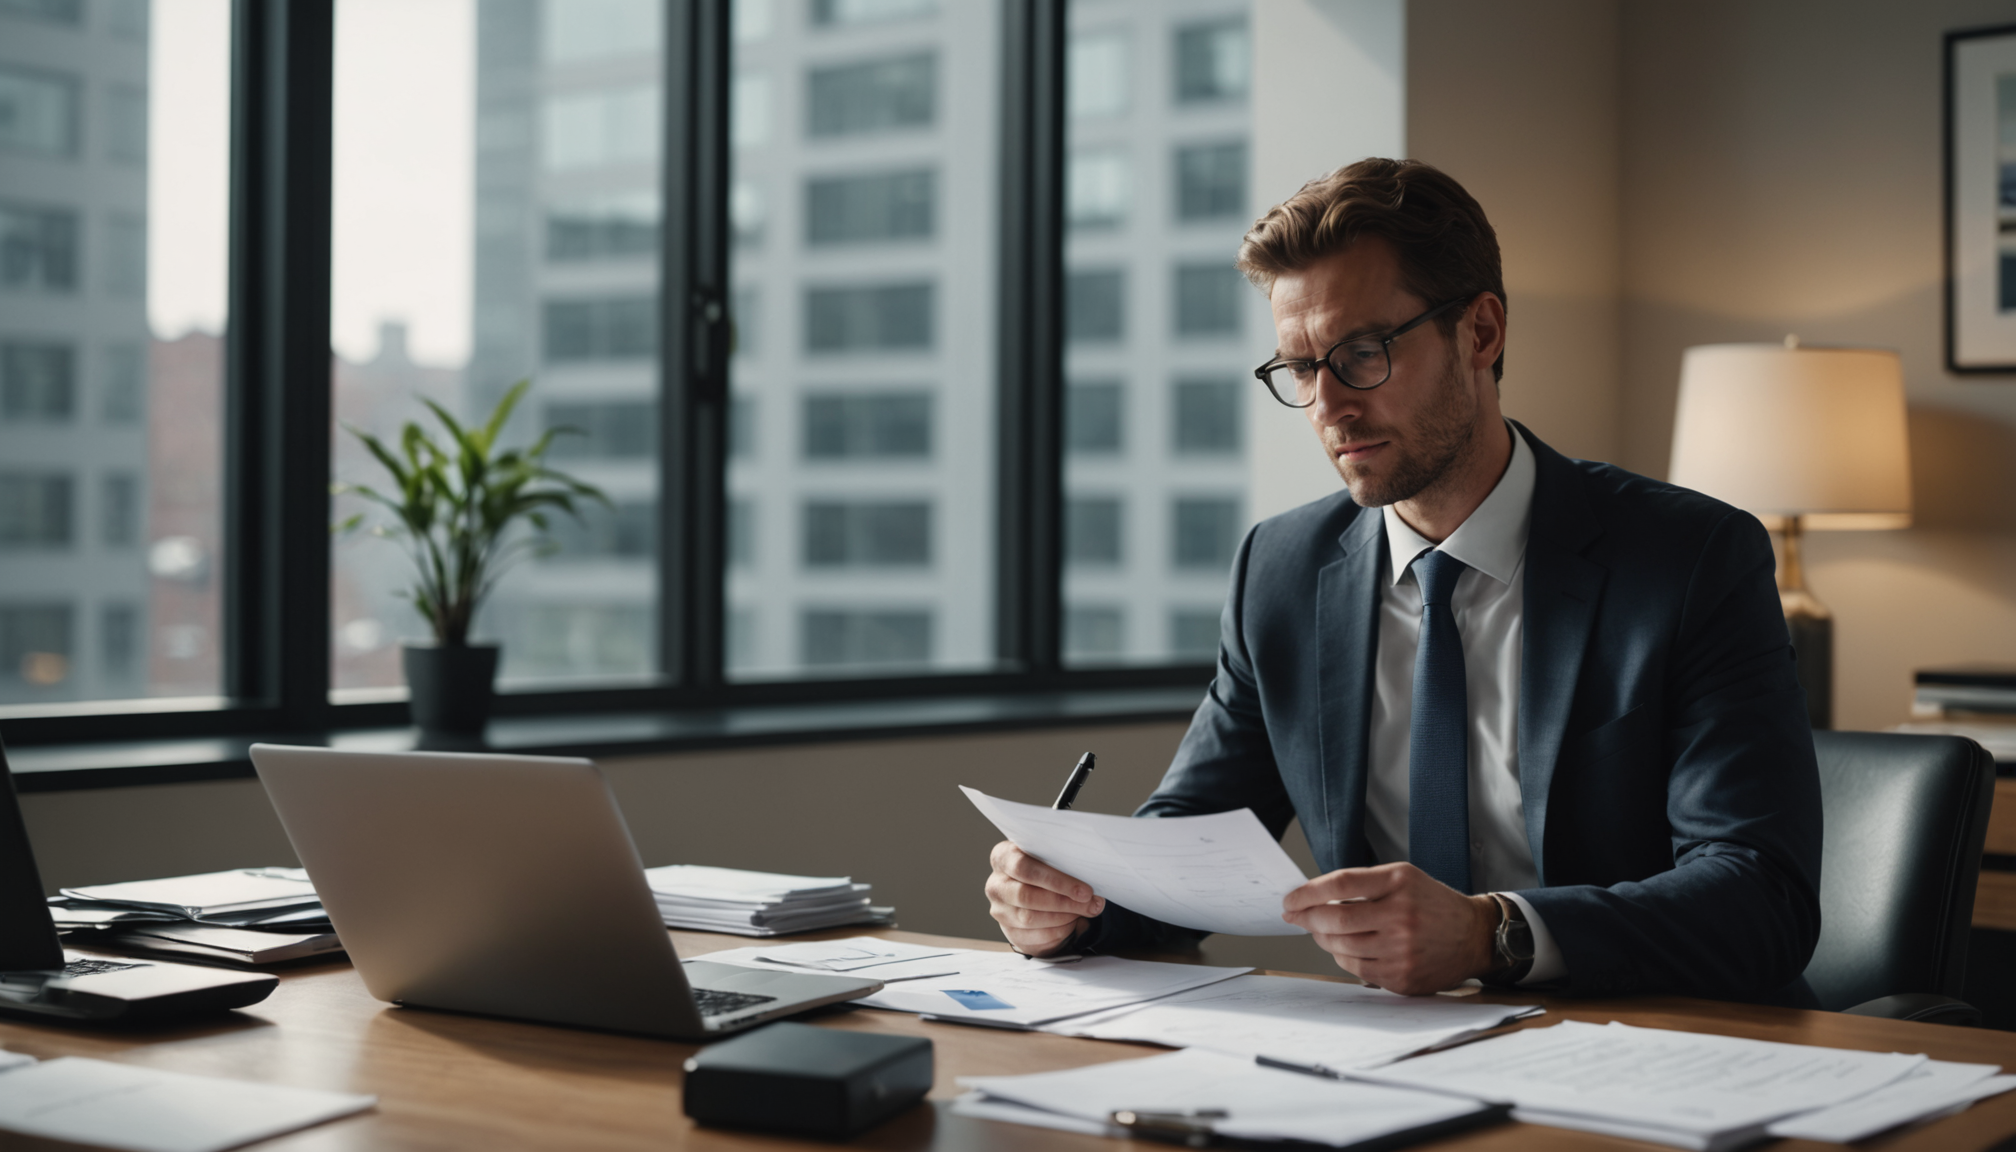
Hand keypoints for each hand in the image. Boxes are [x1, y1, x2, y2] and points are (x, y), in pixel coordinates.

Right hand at [985, 841, 1104, 956]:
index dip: (1056, 881)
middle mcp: (996, 885)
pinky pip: (1035, 937)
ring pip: (1030, 919)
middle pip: (1027, 896)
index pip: (1024, 868)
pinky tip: (1073, 922)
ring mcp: (1000, 911)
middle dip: (1063, 902)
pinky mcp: (1009, 932)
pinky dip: (1060, 931)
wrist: (1035, 889)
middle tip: (1091, 904)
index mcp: (1002, 857)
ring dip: (1064, 917)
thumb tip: (1091, 876)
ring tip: (1085, 911)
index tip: (1084, 890)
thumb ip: (1063, 862)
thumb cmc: (1046, 868)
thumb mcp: (1050, 857)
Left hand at [1281, 862, 1498, 994]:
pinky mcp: (1402, 977)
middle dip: (1306, 918)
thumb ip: (1362, 884)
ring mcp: (1402, 950)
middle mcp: (1401, 915)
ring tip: (1320, 930)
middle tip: (1295, 916)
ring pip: (1341, 946)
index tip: (1289, 899)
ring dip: (1322, 938)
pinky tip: (1344, 947)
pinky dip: (1342, 956)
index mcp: (1398, 883)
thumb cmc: (1431, 903)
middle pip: (1335, 919)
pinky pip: (1356, 968)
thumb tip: (1314, 897)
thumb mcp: (1403, 878)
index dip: (1306, 893)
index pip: (1339, 885)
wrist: (1473, 935)